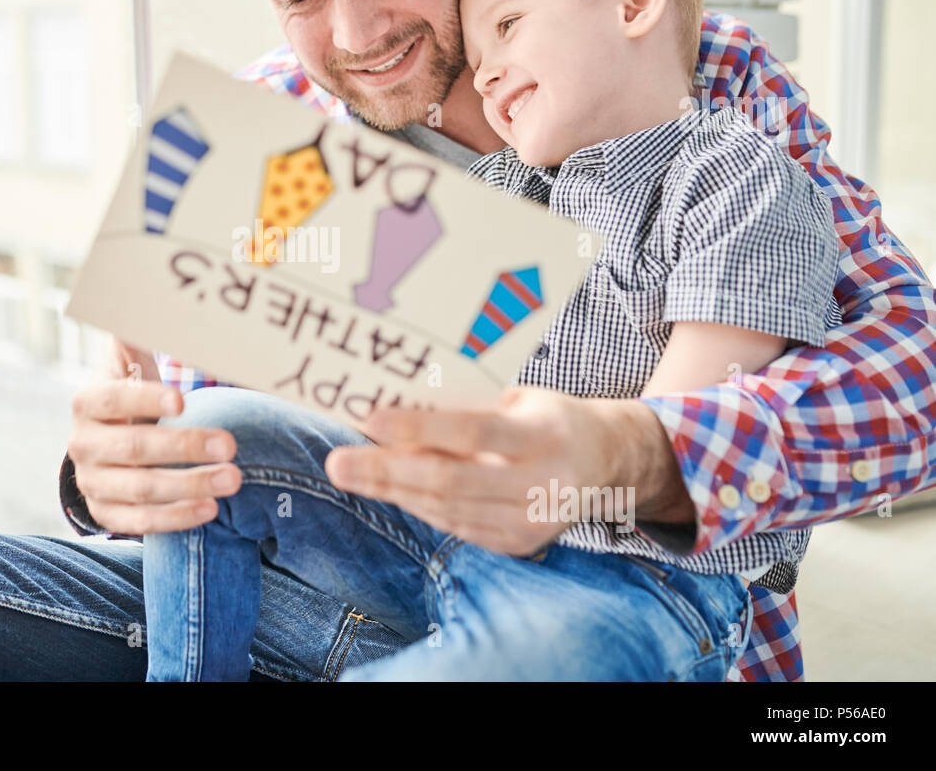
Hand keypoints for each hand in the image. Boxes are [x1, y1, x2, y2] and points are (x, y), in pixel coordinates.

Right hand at [65, 339, 240, 534]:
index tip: (183, 398)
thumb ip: (135, 338)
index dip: (145, 399)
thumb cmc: (129, 396)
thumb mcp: (127, 365)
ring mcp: (94, 483)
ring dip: (190, 486)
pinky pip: (140, 523)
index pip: (113, 400)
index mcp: (88, 403)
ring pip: (141, 490)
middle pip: (134, 448)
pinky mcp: (106, 514)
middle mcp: (83, 445)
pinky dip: (176, 518)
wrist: (104, 444)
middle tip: (230, 444)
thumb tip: (153, 303)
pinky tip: (211, 509)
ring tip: (233, 479)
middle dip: (184, 447)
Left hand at [324, 385, 690, 555]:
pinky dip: (418, 506)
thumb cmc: (547, 418)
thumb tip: (392, 409)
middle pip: (451, 482)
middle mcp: (543, 484)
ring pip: (447, 509)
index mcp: (545, 435)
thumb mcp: (517, 398)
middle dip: (386, 472)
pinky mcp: (520, 544)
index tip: (369, 418)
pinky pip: (456, 526)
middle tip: (338, 462)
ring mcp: (532, 522)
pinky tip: (389, 488)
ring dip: (392, 491)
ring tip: (351, 471)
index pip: (473, 432)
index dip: (418, 429)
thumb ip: (465, 408)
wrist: (605, 463)